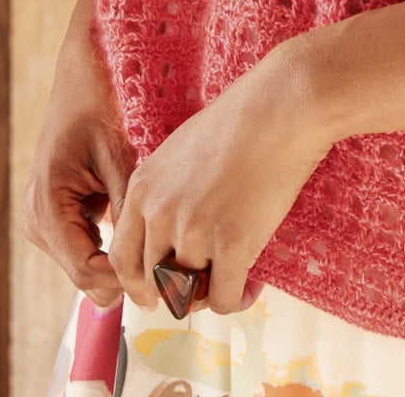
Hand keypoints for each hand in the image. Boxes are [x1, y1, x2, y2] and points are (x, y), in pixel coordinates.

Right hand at [22, 0, 136, 309]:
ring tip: (166, 248)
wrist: (82, 74)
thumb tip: (147, 258)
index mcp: (47, 208)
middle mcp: (39, 220)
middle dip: (127, 274)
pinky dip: (116, 242)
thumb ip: (126, 208)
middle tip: (175, 270)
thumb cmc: (98, 105)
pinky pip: (88, 242)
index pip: (85, 271)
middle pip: (85, 273)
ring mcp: (46, 218)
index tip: (167, 279)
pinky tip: (148, 229)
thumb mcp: (118, 156)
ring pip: (88, 262)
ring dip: (123, 259)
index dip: (126, 281)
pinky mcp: (59, 213)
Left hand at [106, 38, 331, 314]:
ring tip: (236, 280)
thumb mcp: (182, 150)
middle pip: (155, 281)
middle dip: (178, 292)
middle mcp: (159, 214)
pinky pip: (224, 297)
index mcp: (143, 189)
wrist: (283, 106)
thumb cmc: (242, 118)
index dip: (137, 284)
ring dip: (212, 292)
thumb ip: (166, 192)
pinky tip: (252, 286)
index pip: (121, 257)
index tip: (152, 295)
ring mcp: (194, 232)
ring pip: (191, 293)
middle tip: (204, 288)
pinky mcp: (232, 244)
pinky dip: (238, 299)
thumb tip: (171, 234)